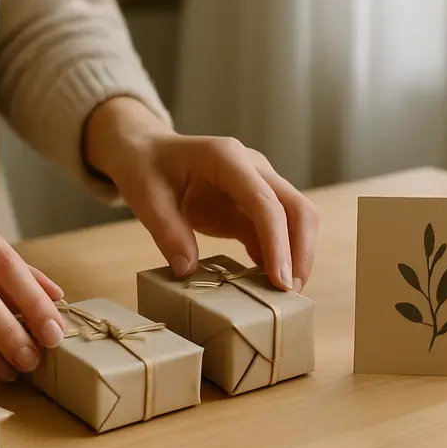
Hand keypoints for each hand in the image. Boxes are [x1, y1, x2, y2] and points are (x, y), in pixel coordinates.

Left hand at [84, 98, 318, 291]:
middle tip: (290, 294)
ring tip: (283, 296)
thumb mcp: (146, 198)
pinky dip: (276, 257)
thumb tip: (188, 272)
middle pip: (297, 208)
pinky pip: (275, 232)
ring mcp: (257, 185)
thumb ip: (168, 232)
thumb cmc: (145, 167)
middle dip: (301, 252)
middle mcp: (253, 168)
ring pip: (295, 220)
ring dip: (295, 256)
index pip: (266, 202)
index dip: (278, 242)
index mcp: (227, 159)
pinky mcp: (252, 205)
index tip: (280, 281)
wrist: (146, 151)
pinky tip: (265, 284)